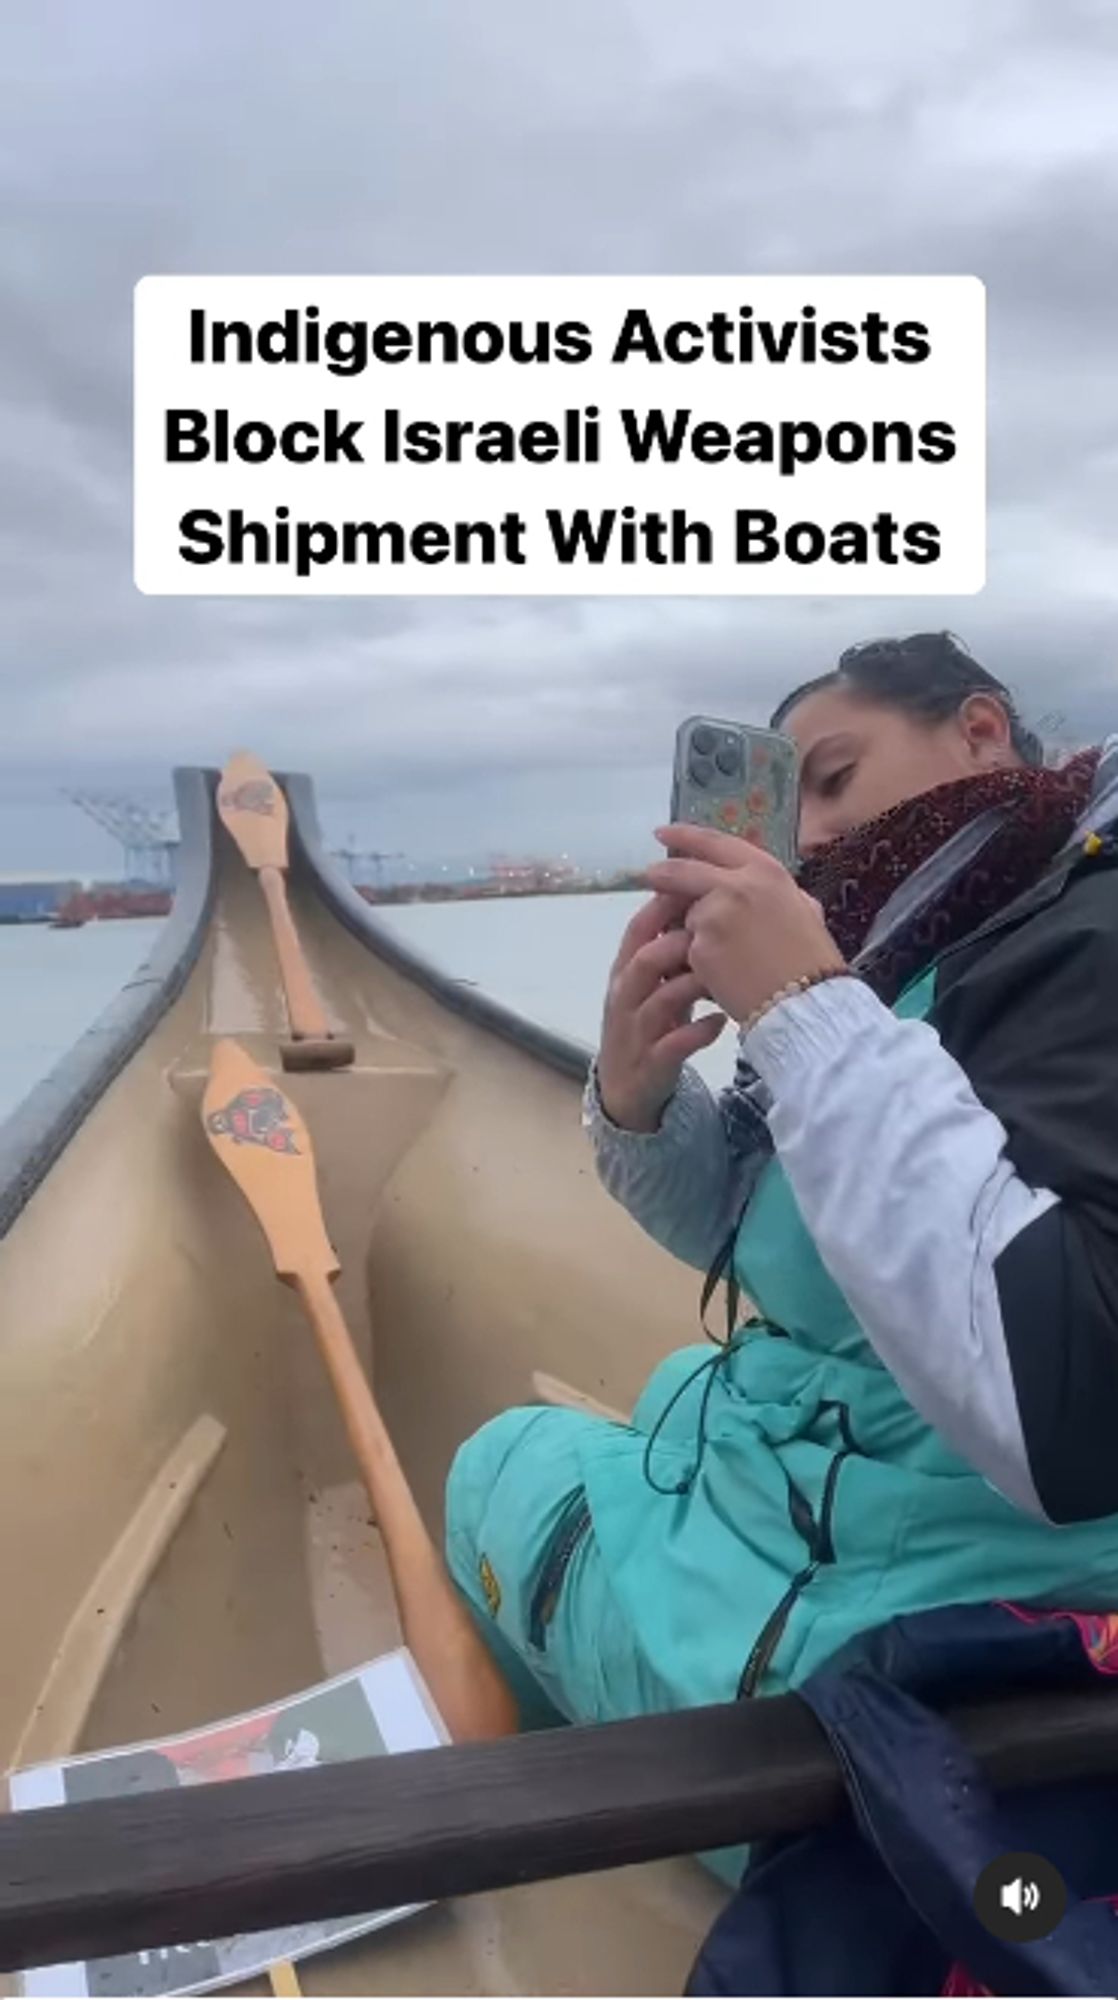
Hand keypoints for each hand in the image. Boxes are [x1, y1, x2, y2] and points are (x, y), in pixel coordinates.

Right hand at [597, 891, 726, 1131]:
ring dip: (691, 983)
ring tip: (723, 976)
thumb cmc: (649, 1021)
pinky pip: (674, 1045)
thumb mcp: (656, 982)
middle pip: (644, 958)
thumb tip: (707, 900)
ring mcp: (635, 1030)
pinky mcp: (650, 1063)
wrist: (627, 1085)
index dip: (666, 904)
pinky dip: (699, 1031)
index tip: (702, 886)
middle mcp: (625, 996)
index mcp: (626, 970)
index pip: (638, 928)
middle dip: (680, 941)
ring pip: (658, 999)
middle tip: (718, 930)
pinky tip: (721, 1021)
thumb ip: (674, 947)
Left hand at [644, 824, 845, 1025]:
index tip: (664, 832)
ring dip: (693, 931)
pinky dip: (697, 959)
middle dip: (663, 873)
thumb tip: (762, 888)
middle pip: (684, 871)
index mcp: (766, 872)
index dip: (686, 835)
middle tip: (650, 875)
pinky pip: (688, 949)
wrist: (805, 1003)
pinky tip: (720, 974)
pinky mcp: (699, 947)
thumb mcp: (805, 911)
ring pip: (688, 916)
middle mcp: (736, 885)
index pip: (716, 843)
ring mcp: (713, 916)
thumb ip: (777, 894)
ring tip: (724, 956)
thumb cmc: (812, 961)